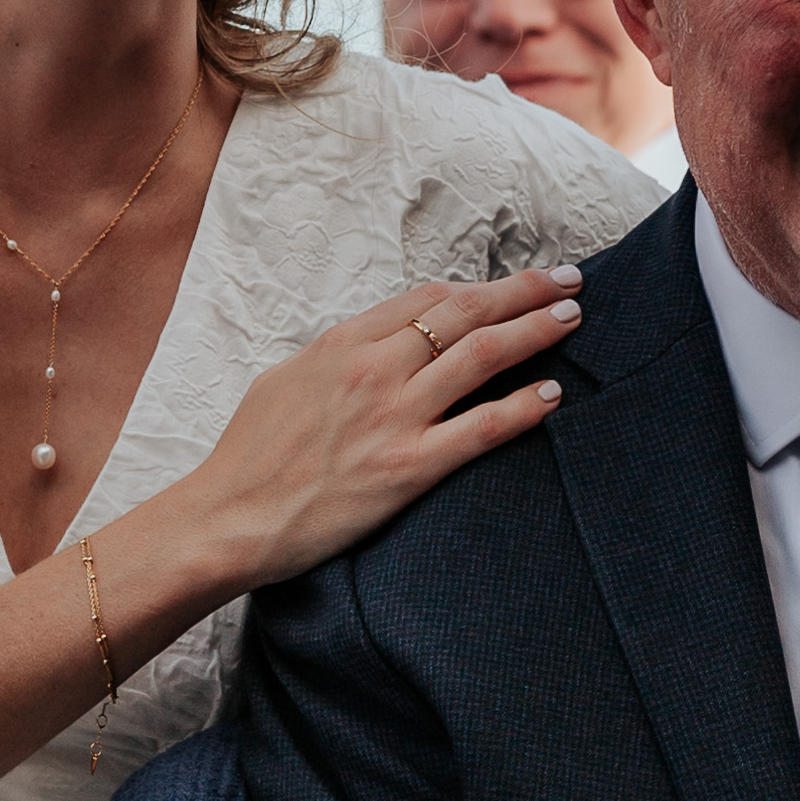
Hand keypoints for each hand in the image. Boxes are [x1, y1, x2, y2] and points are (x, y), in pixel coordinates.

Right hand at [189, 270, 582, 588]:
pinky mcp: (407, 468)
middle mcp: (373, 369)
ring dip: (534, 331)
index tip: (512, 283)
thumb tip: (374, 346)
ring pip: (481, 355)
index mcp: (342, 344)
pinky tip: (551, 395)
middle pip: (464, 312)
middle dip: (524, 290)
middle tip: (569, 281)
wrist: (229, 519)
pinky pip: (481, 429)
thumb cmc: (250, 457)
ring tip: (571, 319)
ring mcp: (393, 417)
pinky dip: (522, 408)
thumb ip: (337, 358)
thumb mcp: (286, 381)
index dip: (479, 286)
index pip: (427, 298)